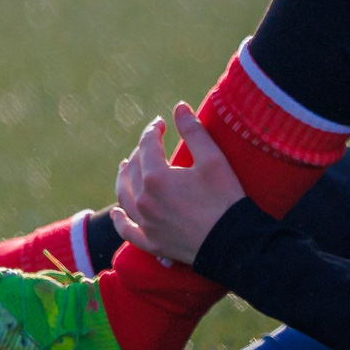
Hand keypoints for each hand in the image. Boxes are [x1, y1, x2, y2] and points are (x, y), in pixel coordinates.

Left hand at [109, 103, 246, 265]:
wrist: (233, 242)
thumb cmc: (225, 199)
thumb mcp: (213, 159)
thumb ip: (193, 131)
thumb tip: (178, 107)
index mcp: (156, 176)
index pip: (147, 145)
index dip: (153, 130)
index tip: (162, 123)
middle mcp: (143, 199)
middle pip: (133, 168)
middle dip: (141, 151)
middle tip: (151, 143)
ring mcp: (145, 223)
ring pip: (123, 195)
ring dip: (123, 178)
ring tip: (125, 167)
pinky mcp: (150, 242)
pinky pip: (127, 230)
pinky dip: (120, 220)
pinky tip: (117, 212)